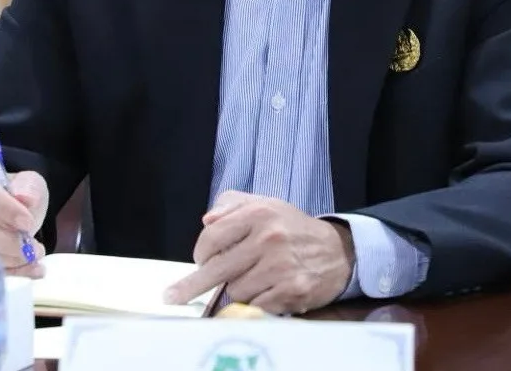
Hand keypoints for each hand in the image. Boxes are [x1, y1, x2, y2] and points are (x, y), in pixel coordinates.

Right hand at [0, 168, 47, 276]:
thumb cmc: (18, 193)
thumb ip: (29, 186)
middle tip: (36, 249)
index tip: (28, 223)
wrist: (11, 210)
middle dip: (13, 243)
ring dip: (14, 259)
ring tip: (36, 255)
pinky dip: (13, 272)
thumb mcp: (29, 182)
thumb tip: (25, 198)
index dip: (7, 210)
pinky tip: (33, 271)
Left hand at [164, 191, 354, 314]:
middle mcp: (269, 239)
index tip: (199, 260)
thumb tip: (207, 219)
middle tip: (173, 296)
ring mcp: (280, 267)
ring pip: (235, 290)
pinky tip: (267, 290)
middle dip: (193, 285)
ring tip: (254, 278)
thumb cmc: (293, 229)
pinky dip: (255, 302)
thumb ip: (232, 205)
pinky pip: (255, 306)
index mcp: (260, 214)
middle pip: (217, 269)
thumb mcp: (265, 204)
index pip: (212, 235)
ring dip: (237, 289)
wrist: (337, 251)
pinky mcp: (290, 291)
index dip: (200, 251)